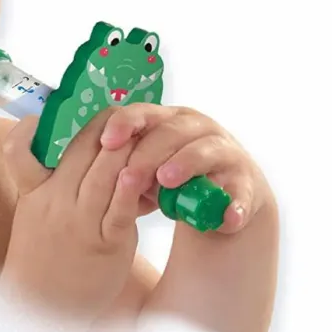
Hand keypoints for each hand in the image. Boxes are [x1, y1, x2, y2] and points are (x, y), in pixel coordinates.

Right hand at [0, 109, 150, 317]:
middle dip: (107, 126)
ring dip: (128, 149)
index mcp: (32, 194)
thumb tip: (85, 156)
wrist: (42, 313)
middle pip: (79, 149)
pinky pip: (119, 208)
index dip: (34, 127)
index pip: (20, 150)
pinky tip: (145, 173)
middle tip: (130, 113)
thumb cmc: (44, 262)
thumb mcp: (35, 219)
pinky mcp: (103, 243)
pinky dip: (134, 188)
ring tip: (148, 133)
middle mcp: (51, 202)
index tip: (57, 113)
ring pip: (103, 172)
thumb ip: (52, 187)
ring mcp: (76, 222)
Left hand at [98, 103, 270, 233]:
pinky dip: (235, 205)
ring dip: (186, 164)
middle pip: (172, 132)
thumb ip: (124, 164)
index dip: (126, 124)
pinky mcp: (246, 182)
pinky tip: (226, 218)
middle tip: (132, 175)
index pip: (144, 113)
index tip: (106, 142)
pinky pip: (241, 192)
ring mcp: (225, 152)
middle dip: (149, 152)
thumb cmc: (172, 180)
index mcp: (169, 121)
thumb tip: (84, 170)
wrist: (221, 200)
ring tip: (167, 181)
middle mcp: (199, 129)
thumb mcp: (145, 169)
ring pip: (205, 151)